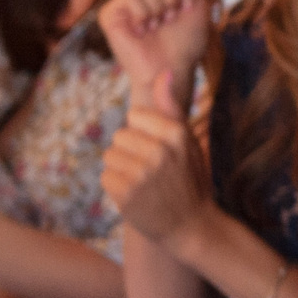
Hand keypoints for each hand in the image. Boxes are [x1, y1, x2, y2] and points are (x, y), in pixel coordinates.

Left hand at [100, 72, 215, 248]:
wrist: (191, 227)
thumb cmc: (189, 178)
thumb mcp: (187, 140)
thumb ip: (171, 106)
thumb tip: (166, 71)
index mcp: (176, 133)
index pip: (134, 116)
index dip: (143, 133)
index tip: (159, 151)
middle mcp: (159, 152)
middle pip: (119, 136)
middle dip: (130, 151)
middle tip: (151, 171)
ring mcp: (142, 175)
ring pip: (109, 156)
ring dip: (121, 169)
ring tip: (143, 183)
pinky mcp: (126, 195)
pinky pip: (105, 177)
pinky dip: (116, 187)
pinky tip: (136, 195)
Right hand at [101, 0, 211, 97]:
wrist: (172, 68)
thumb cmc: (185, 43)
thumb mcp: (198, 6)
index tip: (186, 6)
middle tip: (170, 18)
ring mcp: (123, 0)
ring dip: (157, 6)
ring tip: (157, 25)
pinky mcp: (109, 13)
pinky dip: (143, 12)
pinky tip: (142, 29)